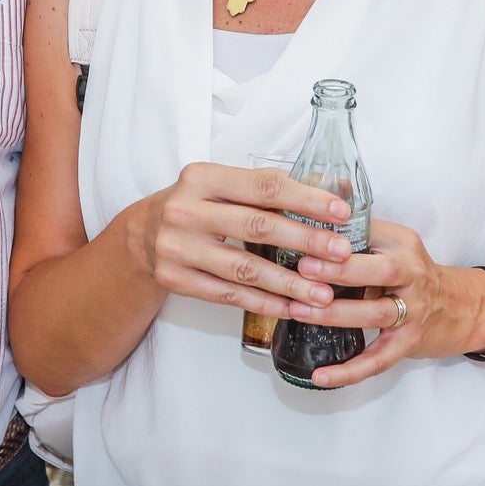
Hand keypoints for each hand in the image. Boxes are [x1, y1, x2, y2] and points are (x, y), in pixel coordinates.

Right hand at [132, 161, 349, 323]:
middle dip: (306, 241)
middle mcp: (185, 209)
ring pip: (244, 269)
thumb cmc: (197, 205)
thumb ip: (269, 187)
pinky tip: (290, 308)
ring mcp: (177, 246)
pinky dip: (263, 303)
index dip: (305, 199)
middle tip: (342, 255)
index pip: (263, 186)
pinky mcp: (174, 279)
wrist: (142, 235)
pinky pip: (227, 295)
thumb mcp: (222, 185)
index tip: (341, 213)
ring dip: (290, 283)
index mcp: (202, 177)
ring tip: (324, 294)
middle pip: (257, 227)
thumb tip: (334, 190)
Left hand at [278, 219, 484, 387]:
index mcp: (401, 243)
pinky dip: (349, 371)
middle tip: (301, 269)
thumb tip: (308, 217)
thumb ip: (358, 232)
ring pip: (375, 313)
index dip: (335, 235)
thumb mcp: (394, 244)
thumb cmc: (414, 273)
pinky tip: (320, 376)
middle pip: (379, 270)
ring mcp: (414, 310)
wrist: (466, 307)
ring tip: (298, 312)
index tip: (300, 234)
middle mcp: (412, 273)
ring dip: (334, 314)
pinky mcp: (411, 341)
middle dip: (338, 270)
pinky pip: (379, 359)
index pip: (368, 231)